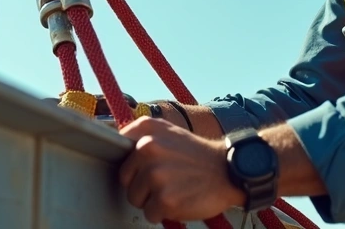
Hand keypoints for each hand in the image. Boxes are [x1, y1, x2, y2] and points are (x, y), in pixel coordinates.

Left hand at [118, 117, 243, 222]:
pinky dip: (163, 213)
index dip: (130, 162)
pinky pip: (150, 214)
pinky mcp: (164, 198)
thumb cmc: (197, 155)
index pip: (117, 149)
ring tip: (173, 188)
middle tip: (164, 180)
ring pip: (135, 199)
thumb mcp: (169, 132)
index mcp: (147, 129)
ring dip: (151, 200)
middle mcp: (147, 148)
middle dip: (141, 185)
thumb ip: (142, 136)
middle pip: (124, 179)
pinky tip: (179, 199)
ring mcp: (155, 174)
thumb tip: (116, 144)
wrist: (228, 171)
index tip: (141, 166)